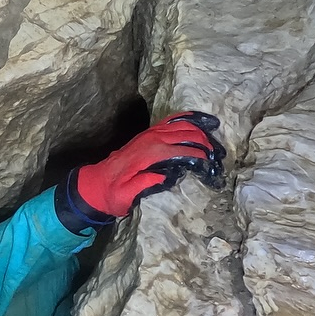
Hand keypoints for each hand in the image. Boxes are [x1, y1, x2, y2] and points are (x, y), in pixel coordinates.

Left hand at [70, 111, 224, 221]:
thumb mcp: (126, 196)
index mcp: (150, 154)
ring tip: (215, 140)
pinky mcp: (149, 134)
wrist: (96, 183)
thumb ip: (145, 185)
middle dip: (205, 143)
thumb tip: (167, 176)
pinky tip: (201, 120)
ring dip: (200, 131)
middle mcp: (152, 139)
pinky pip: (171, 120)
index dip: (200, 156)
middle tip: (218, 156)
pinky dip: (187, 119)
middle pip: (187, 134)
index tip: (212, 165)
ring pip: (182, 125)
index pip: (183, 150)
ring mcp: (150, 134)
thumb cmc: (113, 194)